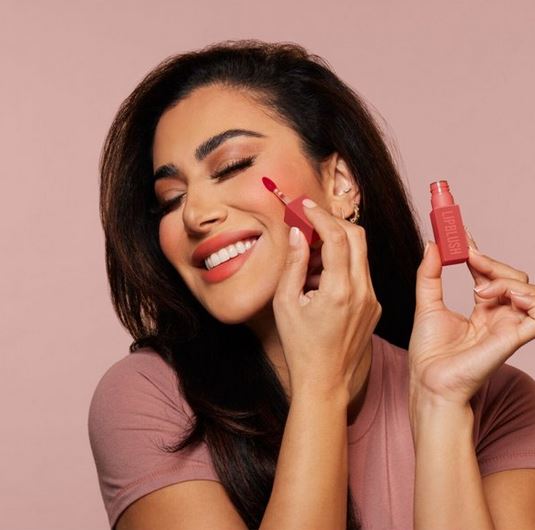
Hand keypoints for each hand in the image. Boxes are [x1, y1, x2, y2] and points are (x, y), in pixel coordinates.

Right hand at [272, 199, 381, 397]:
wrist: (325, 381)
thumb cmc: (301, 347)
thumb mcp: (285, 304)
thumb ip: (294, 264)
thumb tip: (297, 234)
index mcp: (340, 290)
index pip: (337, 236)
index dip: (320, 216)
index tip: (305, 207)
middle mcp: (363, 291)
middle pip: (357, 237)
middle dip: (333, 223)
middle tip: (309, 223)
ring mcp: (372, 299)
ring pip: (360, 254)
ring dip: (337, 246)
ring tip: (310, 260)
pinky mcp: (375, 306)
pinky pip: (361, 273)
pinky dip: (343, 265)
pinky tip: (321, 279)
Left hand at [408, 228, 534, 408]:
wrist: (429, 380)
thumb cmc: (429, 351)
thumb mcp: (426, 304)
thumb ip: (430, 274)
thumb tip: (432, 244)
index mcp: (481, 308)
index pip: (487, 272)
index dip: (478, 250)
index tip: (461, 230)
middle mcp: (499, 314)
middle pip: (510, 275)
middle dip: (489, 260)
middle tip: (467, 254)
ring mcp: (509, 324)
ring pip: (525, 286)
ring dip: (503, 279)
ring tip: (478, 291)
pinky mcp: (516, 336)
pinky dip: (527, 297)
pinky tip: (500, 296)